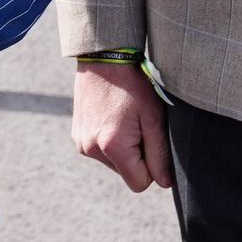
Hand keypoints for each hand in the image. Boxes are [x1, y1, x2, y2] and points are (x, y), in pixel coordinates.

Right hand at [72, 62, 171, 191]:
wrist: (104, 58)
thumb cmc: (133, 86)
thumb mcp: (154, 118)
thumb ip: (159, 154)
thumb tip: (164, 183)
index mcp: (112, 146)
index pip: (140, 183)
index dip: (152, 166)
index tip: (151, 140)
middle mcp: (91, 149)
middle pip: (126, 172)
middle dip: (137, 155)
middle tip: (138, 124)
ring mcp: (81, 143)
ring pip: (114, 162)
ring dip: (124, 148)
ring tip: (125, 118)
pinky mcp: (77, 136)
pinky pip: (101, 151)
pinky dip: (110, 140)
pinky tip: (112, 117)